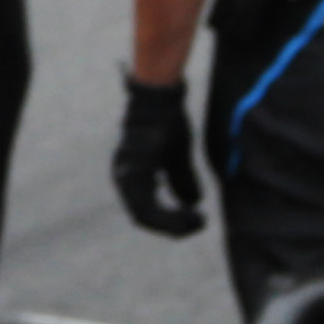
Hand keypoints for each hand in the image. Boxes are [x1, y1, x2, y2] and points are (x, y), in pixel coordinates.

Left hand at [113, 73, 205, 235]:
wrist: (160, 97)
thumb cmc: (167, 122)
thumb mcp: (178, 156)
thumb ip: (181, 180)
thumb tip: (193, 202)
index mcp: (131, 175)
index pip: (145, 211)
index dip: (169, 222)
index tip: (197, 221)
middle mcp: (123, 177)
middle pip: (143, 217)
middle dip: (173, 226)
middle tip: (200, 223)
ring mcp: (126, 174)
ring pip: (144, 215)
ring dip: (172, 224)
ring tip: (198, 220)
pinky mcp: (135, 171)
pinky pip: (148, 205)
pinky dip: (169, 214)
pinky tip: (192, 210)